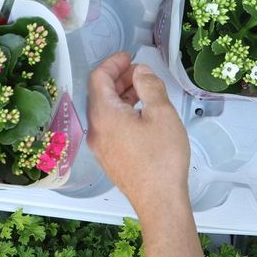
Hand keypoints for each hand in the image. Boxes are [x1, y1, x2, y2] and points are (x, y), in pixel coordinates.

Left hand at [87, 52, 189, 213]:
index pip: (98, 78)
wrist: (159, 200)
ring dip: (122, 96)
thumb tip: (141, 72)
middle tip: (140, 71)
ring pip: (105, 111)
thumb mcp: (161, 113)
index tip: (129, 56)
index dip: (113, 63)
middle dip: (118, 78)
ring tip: (145, 90)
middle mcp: (96, 129)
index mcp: (104, 115)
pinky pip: (110, 126)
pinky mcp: (110, 157)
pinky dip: (123, 112)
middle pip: (100, 94)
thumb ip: (149, 86)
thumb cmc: (161, 158)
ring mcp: (101, 146)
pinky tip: (142, 115)